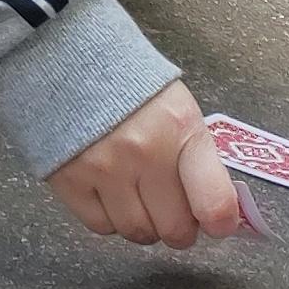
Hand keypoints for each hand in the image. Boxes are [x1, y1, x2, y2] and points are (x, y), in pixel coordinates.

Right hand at [45, 80, 245, 249]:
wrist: (68, 56)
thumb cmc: (131, 84)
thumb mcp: (179, 109)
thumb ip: (198, 159)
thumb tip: (215, 211)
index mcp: (181, 129)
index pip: (214, 204)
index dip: (220, 223)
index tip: (216, 223)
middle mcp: (144, 153)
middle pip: (174, 230)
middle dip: (178, 227)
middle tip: (173, 211)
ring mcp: (103, 168)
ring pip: (136, 232)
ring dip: (143, 224)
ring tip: (138, 197)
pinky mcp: (69, 178)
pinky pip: (100, 226)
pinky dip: (109, 218)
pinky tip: (110, 193)